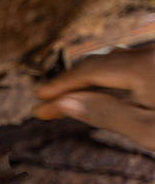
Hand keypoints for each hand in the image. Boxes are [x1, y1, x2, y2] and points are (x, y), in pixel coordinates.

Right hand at [33, 44, 154, 149]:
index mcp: (143, 67)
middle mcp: (150, 53)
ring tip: (69, 95)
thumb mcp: (146, 130)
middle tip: (48, 101)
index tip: (39, 98)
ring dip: (88, 78)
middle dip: (70, 83)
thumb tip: (64, 102)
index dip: (60, 85)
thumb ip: (104, 113)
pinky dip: (109, 75)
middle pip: (98, 64)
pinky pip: (129, 62)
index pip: (88, 72)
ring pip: (113, 61)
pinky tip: (102, 87)